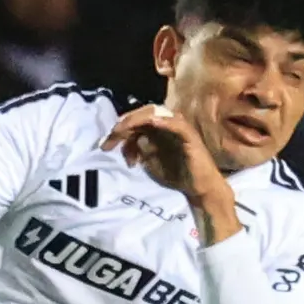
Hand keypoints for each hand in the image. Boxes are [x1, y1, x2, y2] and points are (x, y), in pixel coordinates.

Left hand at [100, 104, 227, 202]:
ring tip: (123, 129)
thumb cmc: (177, 175)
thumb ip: (139, 150)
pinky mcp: (189, 135)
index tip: (105, 145)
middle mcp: (167, 124)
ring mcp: (178, 127)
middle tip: (110, 139)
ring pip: (155, 114)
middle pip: (141, 114)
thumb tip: (131, 140)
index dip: (119, 131)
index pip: (135, 122)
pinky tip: (151, 123)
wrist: (199, 189)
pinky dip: (163, 122)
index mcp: (157, 130)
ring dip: (136, 121)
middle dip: (123, 125)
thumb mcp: (150, 162)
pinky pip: (175, 124)